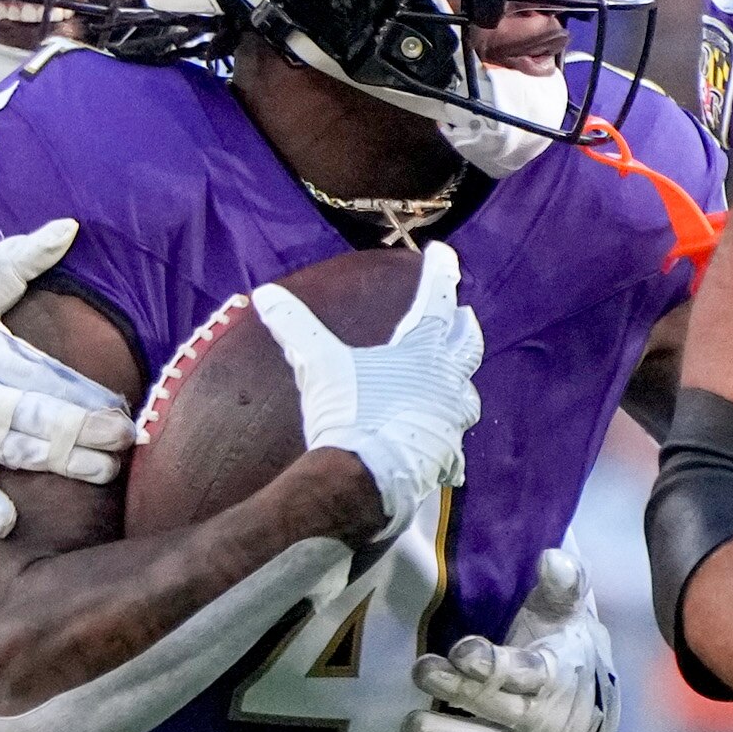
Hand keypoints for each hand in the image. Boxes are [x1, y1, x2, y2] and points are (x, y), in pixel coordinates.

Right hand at [0, 220, 134, 539]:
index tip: (127, 405)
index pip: (48, 371)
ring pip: (12, 448)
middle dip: (83, 424)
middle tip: (126, 437)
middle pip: (36, 411)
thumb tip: (70, 227)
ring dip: (57, 462)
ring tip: (102, 471)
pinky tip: (4, 523)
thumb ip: (22, 257)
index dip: (88, 390)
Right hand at [249, 240, 483, 527]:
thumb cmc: (346, 415)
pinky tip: (446, 455)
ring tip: (454, 385)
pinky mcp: (447, 457)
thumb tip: (263, 294)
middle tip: (464, 318)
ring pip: (467, 398)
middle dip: (465, 330)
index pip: (437, 299)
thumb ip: (295, 327)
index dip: (441, 271)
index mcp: (422, 351)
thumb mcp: (317, 365)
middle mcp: (446, 382)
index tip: (445, 252)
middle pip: (468, 347)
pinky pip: (455, 451)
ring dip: (460, 387)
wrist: (363, 479)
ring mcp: (450, 421)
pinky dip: (449, 448)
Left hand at [404, 549, 616, 731]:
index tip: (465, 652)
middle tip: (421, 670)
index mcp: (550, 675)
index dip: (493, 664)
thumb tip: (551, 558)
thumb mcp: (566, 611)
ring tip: (411, 724)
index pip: (523, 672)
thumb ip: (563, 583)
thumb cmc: (561, 646)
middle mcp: (532, 717)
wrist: (584, 709)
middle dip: (457, 690)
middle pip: (494, 707)